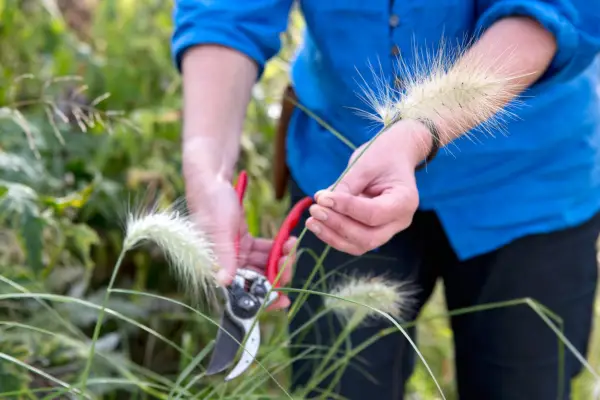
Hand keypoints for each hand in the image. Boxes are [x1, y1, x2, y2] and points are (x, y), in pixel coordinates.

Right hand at [183, 141, 295, 309]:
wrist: (211, 180)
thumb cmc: (212, 204)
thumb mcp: (221, 230)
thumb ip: (225, 256)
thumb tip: (223, 282)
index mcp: (217, 266)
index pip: (243, 290)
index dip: (263, 297)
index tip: (283, 301)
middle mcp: (227, 263)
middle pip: (256, 279)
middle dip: (277, 273)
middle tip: (291, 261)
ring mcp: (235, 252)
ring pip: (262, 265)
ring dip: (279, 259)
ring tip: (291, 246)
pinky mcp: (242, 241)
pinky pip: (263, 250)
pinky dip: (275, 247)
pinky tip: (287, 241)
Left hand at [306, 120, 431, 254]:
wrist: (395, 156)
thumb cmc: (383, 155)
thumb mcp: (364, 164)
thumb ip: (346, 185)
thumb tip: (322, 201)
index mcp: (405, 201)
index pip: (374, 213)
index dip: (346, 208)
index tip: (322, 198)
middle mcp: (400, 221)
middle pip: (368, 237)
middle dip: (338, 226)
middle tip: (315, 210)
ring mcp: (389, 230)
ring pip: (360, 245)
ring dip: (333, 236)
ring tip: (311, 221)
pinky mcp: (375, 231)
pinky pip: (354, 242)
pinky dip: (334, 236)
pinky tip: (318, 224)